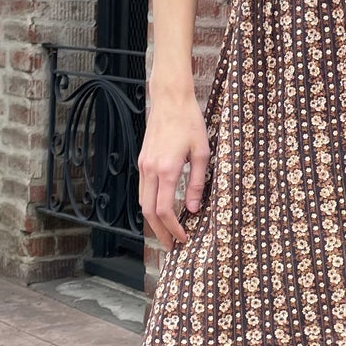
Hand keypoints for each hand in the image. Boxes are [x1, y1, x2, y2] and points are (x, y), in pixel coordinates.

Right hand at [138, 90, 210, 248]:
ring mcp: (143, 165)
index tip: (183, 239)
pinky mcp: (143, 161)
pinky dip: (151, 205)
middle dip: (159, 232)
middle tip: (171, 246)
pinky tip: (161, 210)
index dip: (173, 229)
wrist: (170, 99)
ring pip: (143, 202)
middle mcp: (150, 170)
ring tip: (167, 232)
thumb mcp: (202, 153)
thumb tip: (194, 209)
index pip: (165, 210)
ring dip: (153, 221)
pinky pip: (143, 190)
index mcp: (167, 170)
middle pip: (149, 212)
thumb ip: (198, 183)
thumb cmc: (190, 122)